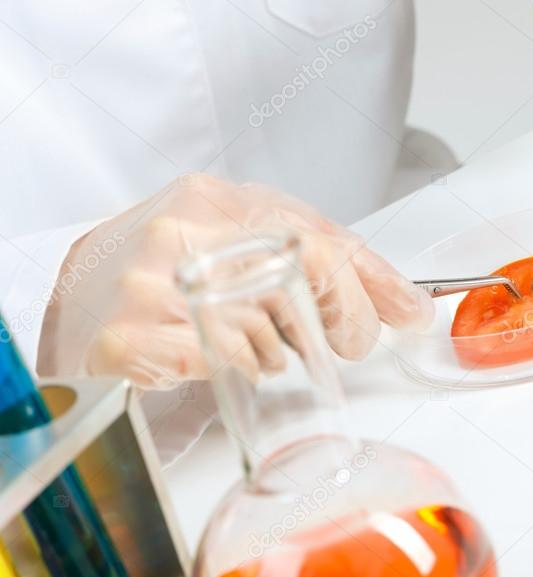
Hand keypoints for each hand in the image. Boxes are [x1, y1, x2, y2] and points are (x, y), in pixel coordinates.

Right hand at [38, 174, 432, 388]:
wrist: (73, 304)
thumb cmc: (165, 275)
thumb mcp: (238, 246)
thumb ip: (316, 260)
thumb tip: (406, 304)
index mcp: (211, 198)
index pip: (319, 238)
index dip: (371, 283)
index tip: (405, 313)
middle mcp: (180, 230)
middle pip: (305, 281)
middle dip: (342, 321)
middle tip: (342, 343)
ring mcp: (151, 282)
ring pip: (266, 332)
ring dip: (279, 352)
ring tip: (258, 348)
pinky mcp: (128, 337)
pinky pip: (222, 365)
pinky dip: (237, 371)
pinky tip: (223, 362)